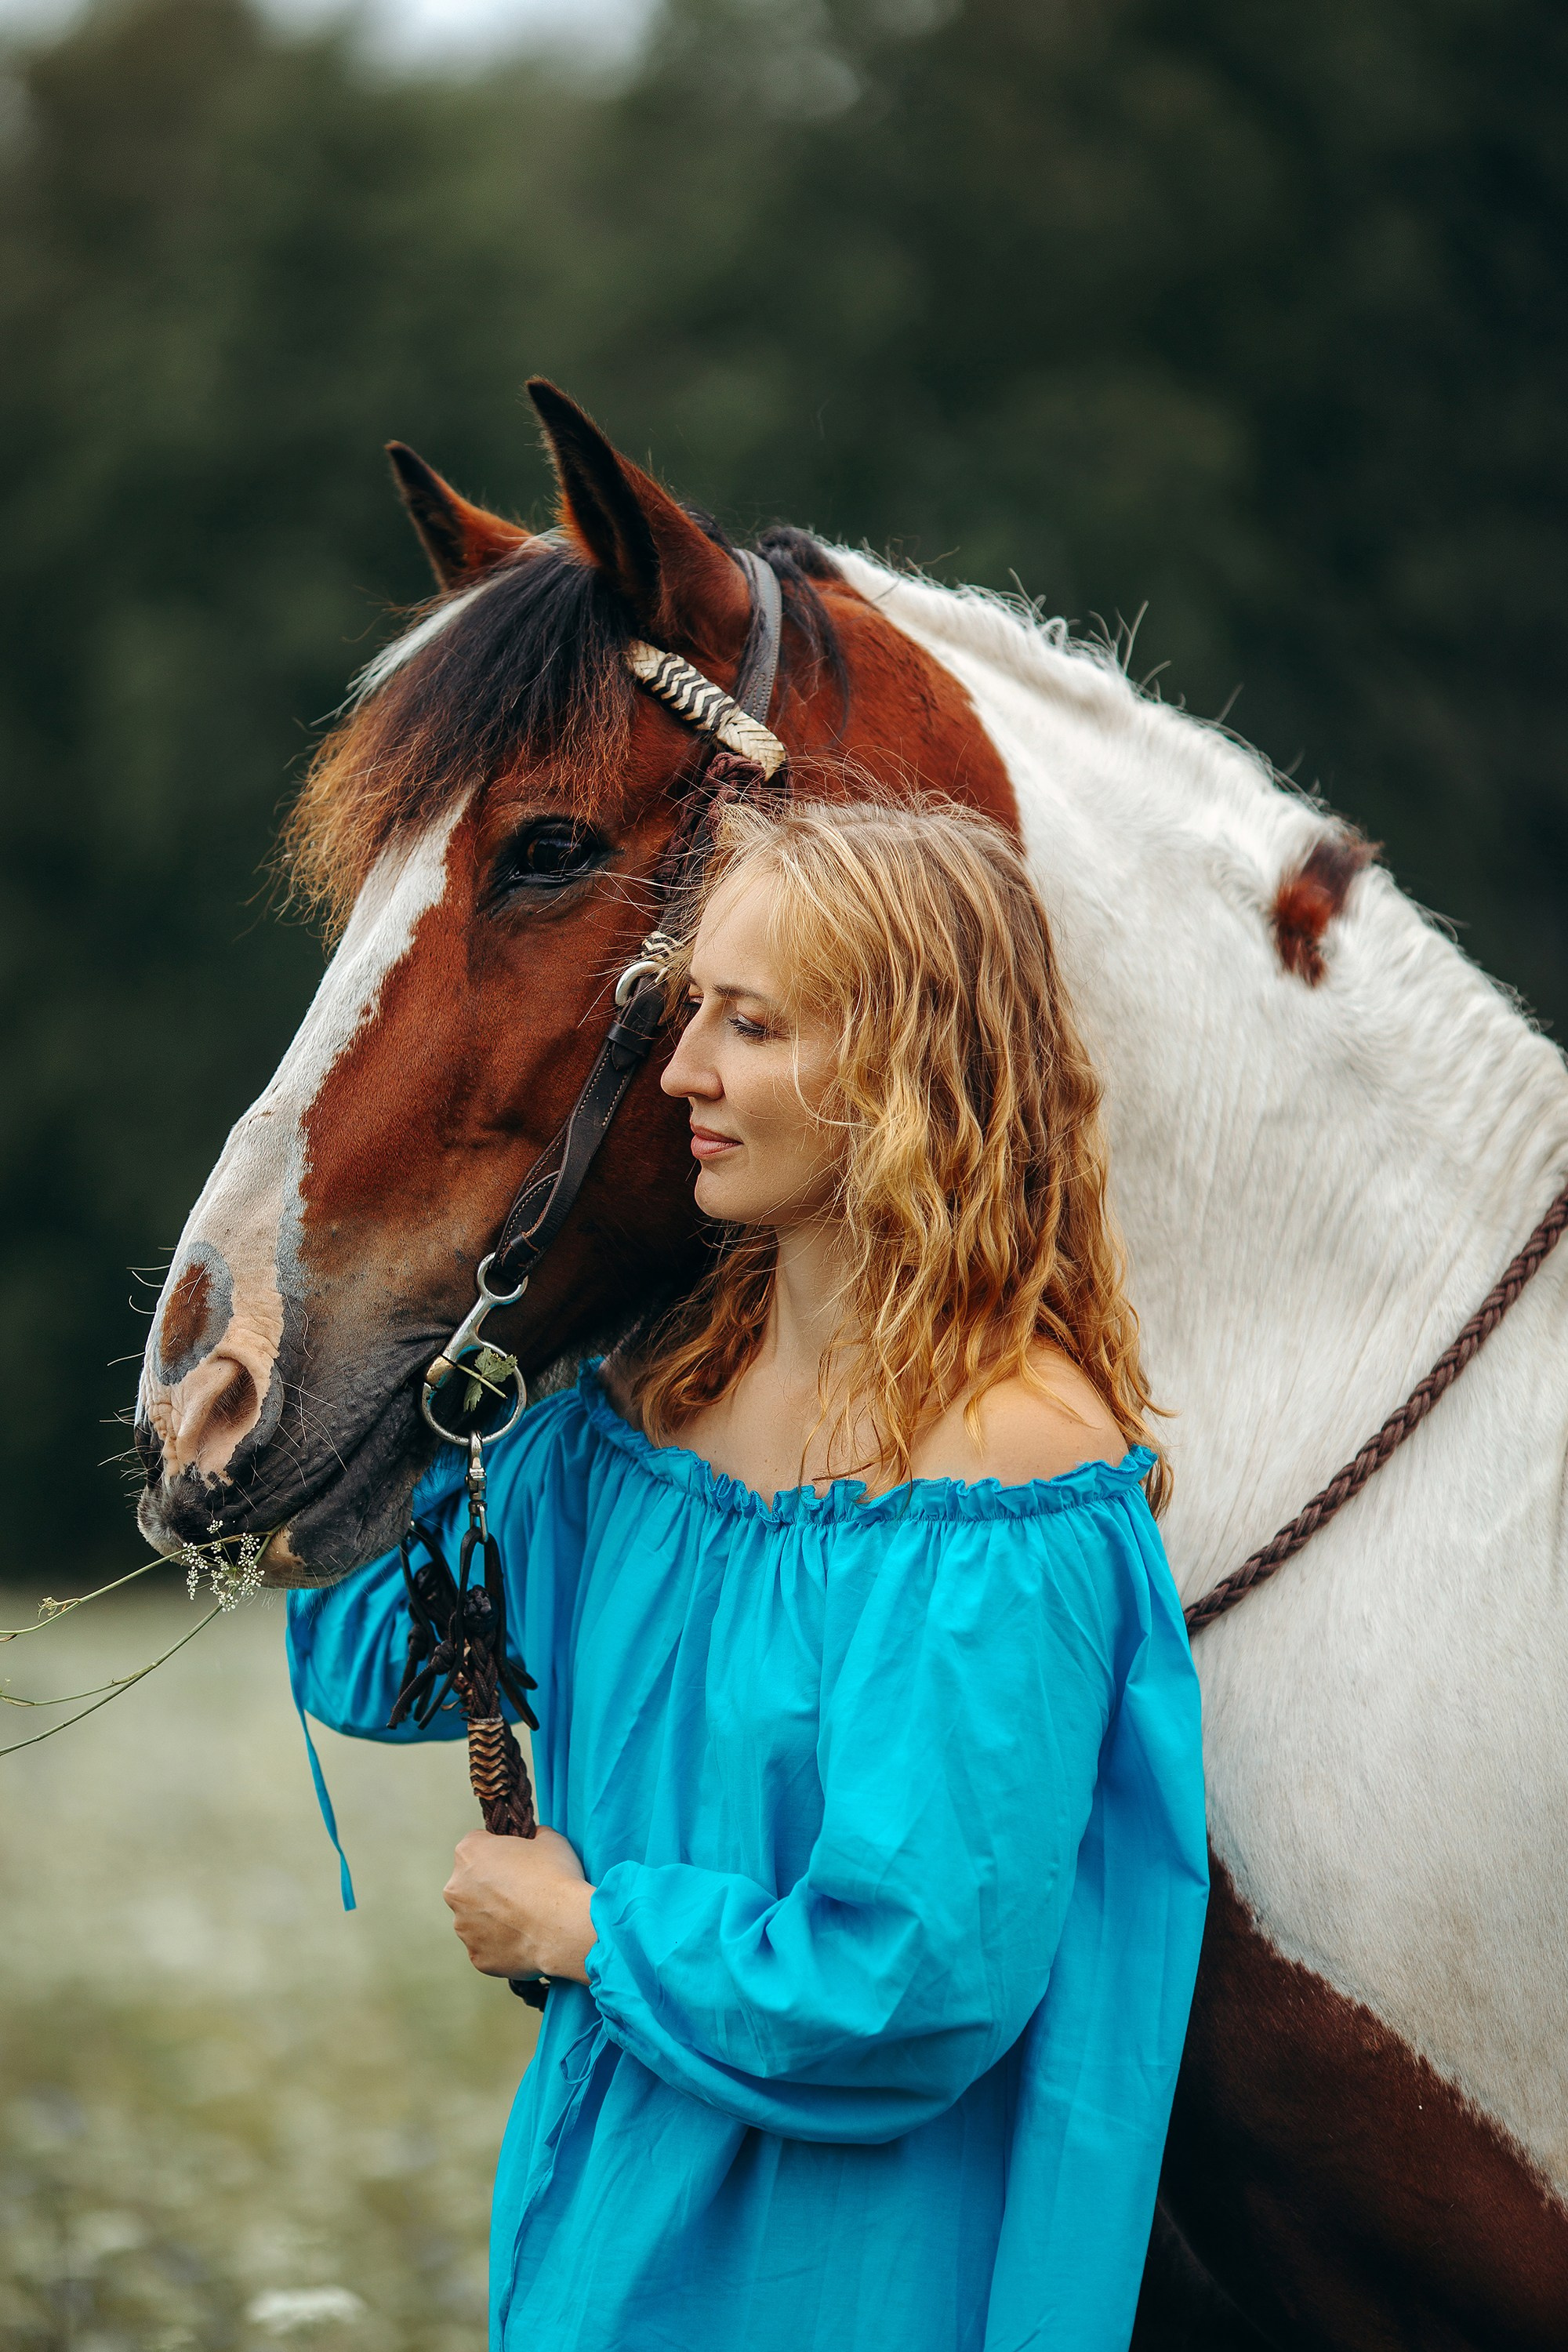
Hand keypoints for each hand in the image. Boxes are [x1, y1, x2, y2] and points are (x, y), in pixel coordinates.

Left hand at [442, 1827, 596, 1983]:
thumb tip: (532, 1839)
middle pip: (471, 1884)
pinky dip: (502, 1944)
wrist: (563, 1927)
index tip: (517, 1861)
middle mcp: (456, 1889)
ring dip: (495, 1916)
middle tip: (524, 1891)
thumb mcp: (548, 1838)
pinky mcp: (476, 1956)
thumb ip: (531, 1835)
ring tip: (528, 1918)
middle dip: (491, 1886)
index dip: (500, 1851)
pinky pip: (487, 1946)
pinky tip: (526, 1939)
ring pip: (477, 1918)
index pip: (477, 1844)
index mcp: (468, 1854)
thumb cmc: (555, 1877)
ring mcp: (463, 1926)